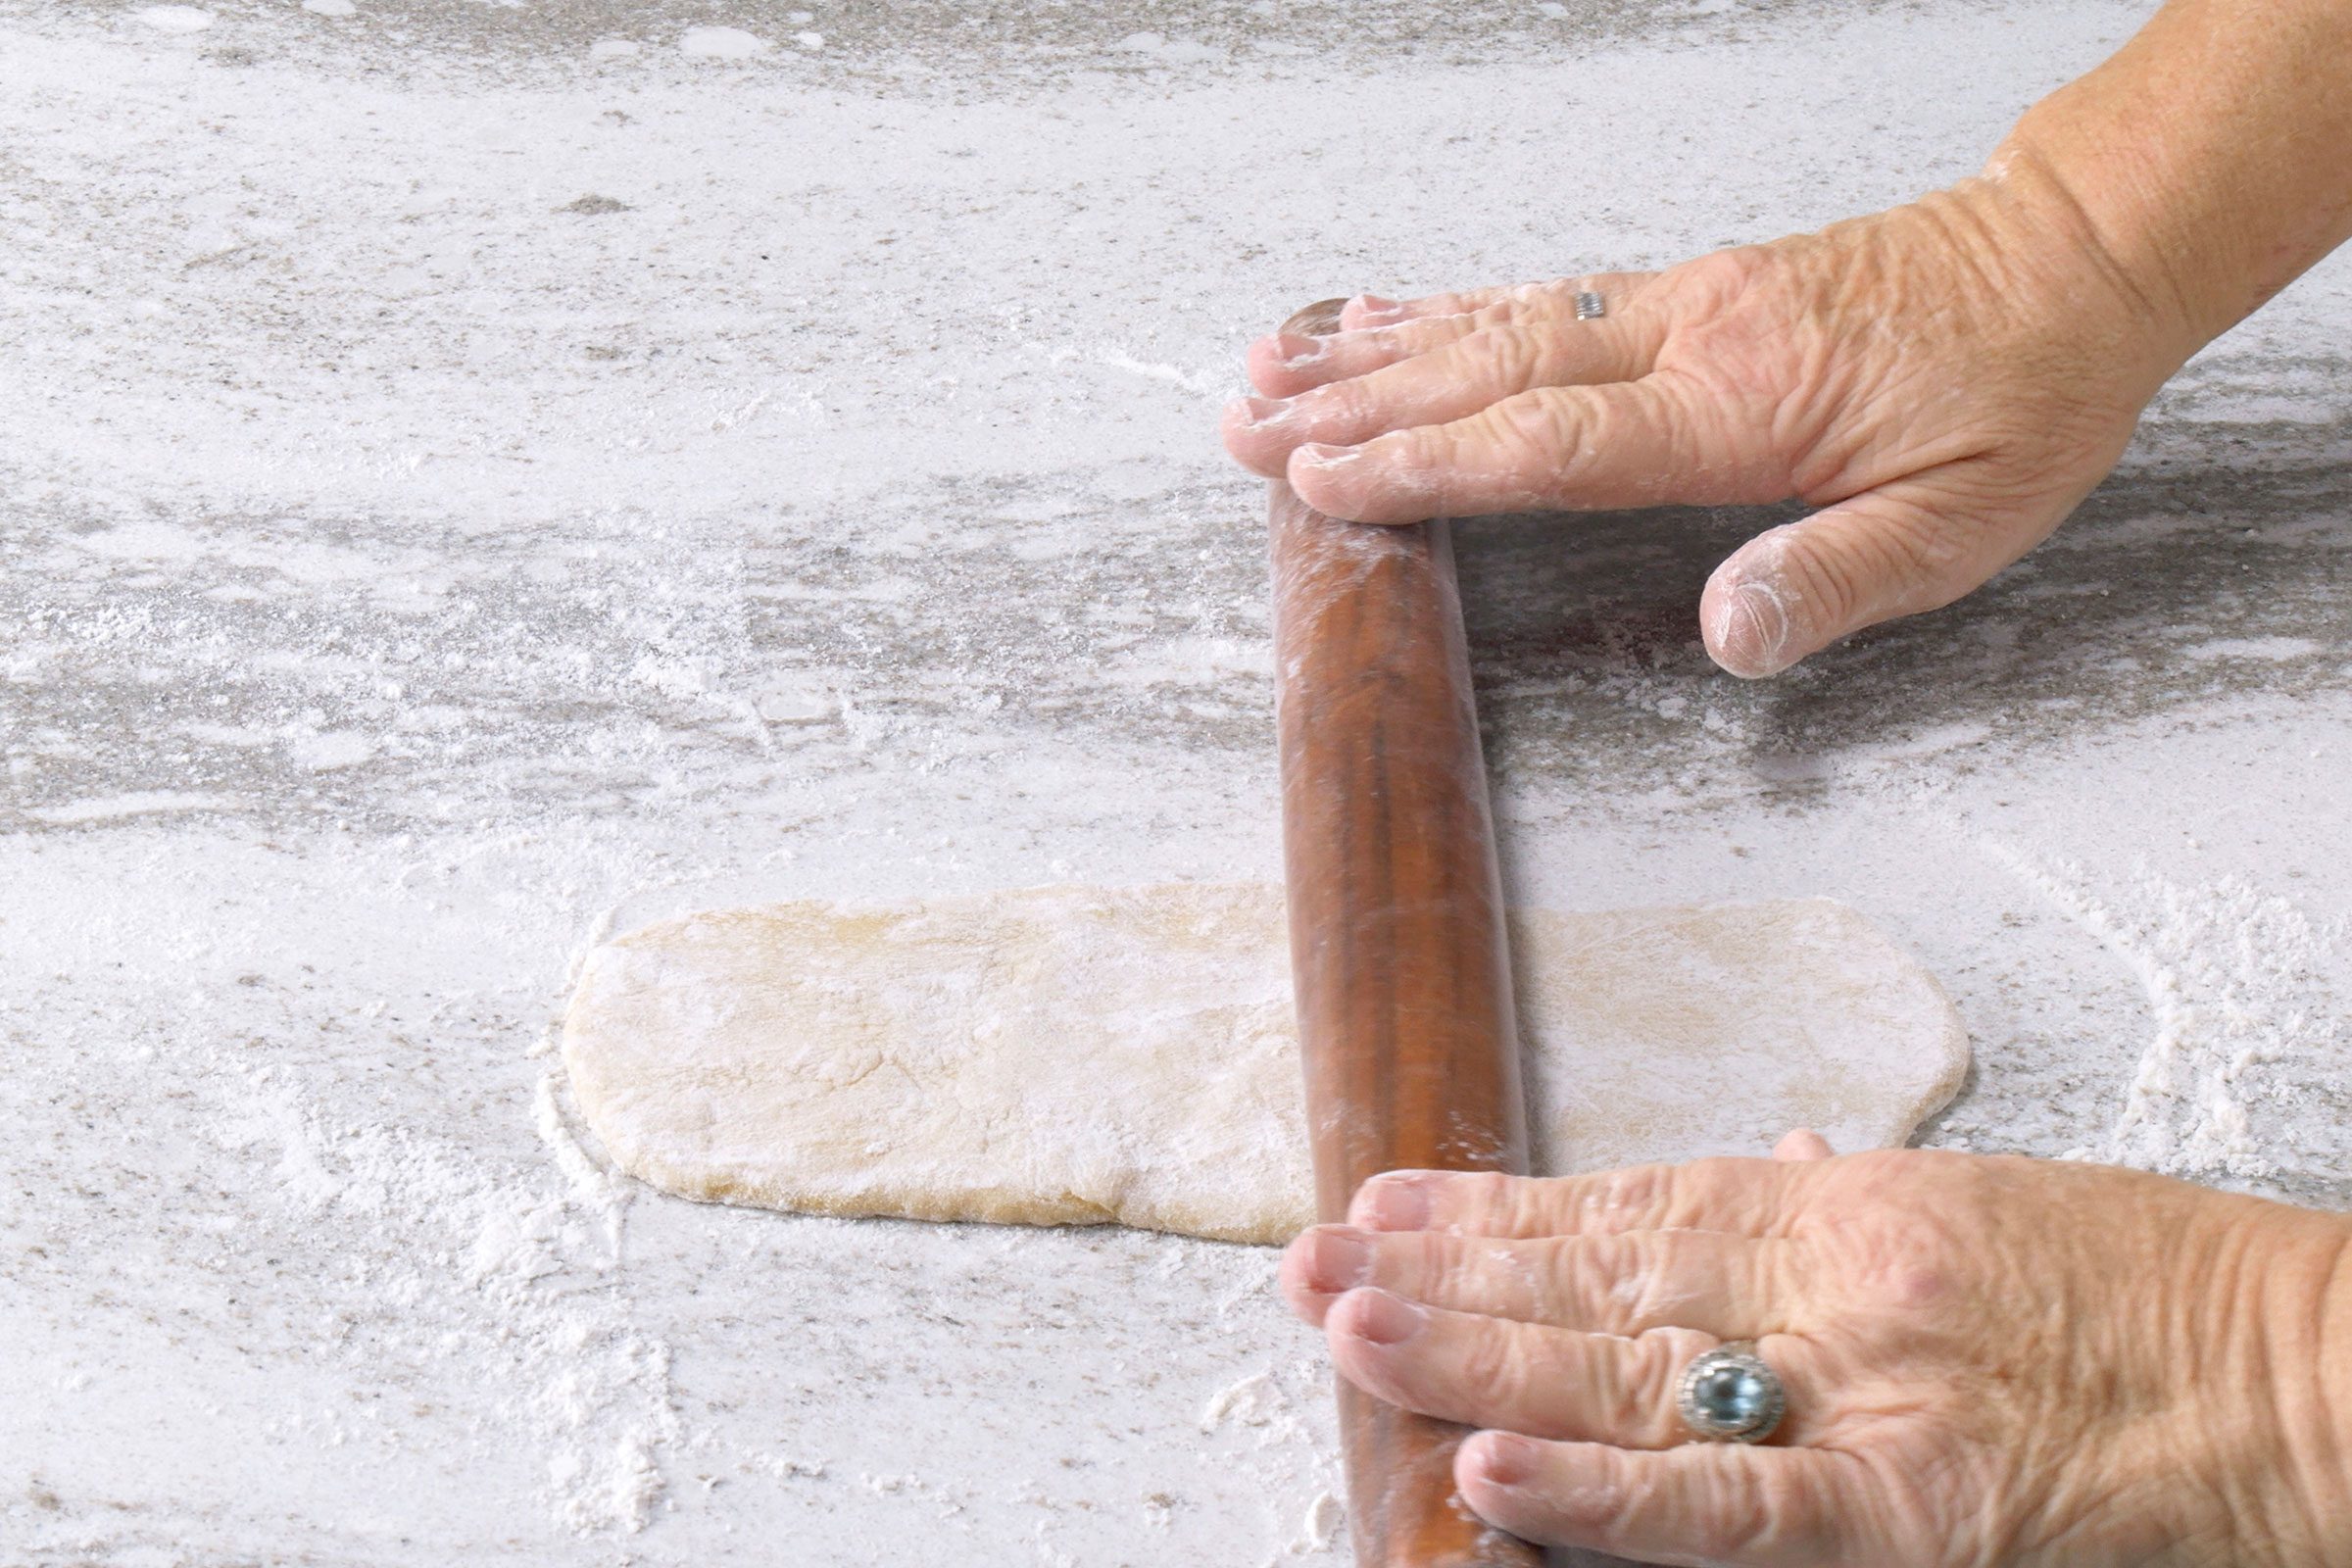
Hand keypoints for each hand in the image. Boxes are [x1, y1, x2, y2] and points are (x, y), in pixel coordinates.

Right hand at [1221, 162, 2200, 676]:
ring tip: (1273, 368)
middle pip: (1490, 369)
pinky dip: (1444, 305)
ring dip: (1376, 351)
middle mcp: (1688, 331)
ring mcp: (1678, 295)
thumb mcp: (1966, 520)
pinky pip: (1538, 291)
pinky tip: (1385, 316)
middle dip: (1356, 405)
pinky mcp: (1683, 283)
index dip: (1426, 461)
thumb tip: (1722, 636)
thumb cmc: (2022, 395)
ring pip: (1498, 319)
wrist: (2074, 254)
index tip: (1320, 479)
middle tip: (1245, 429)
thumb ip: (1836, 578)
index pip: (1550, 438)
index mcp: (1743, 402)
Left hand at [1278, 1134, 2351, 1565]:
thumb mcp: (1989, 1210)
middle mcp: (1830, 1282)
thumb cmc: (2165, 1296)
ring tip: (1347, 1324)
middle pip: (1599, 1285)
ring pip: (1629, 1375)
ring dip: (1475, 1352)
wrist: (2320, 1370)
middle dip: (1446, 1280)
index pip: (1627, 1207)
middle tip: (1312, 1263)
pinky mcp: (1922, 1506)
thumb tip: (1766, 1152)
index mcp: (1845, 1208)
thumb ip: (1852, 1199)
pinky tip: (1488, 1468)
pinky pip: (1733, 1508)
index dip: (1496, 1211)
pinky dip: (1602, 1494)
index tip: (1388, 1202)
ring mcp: (1867, 1389)